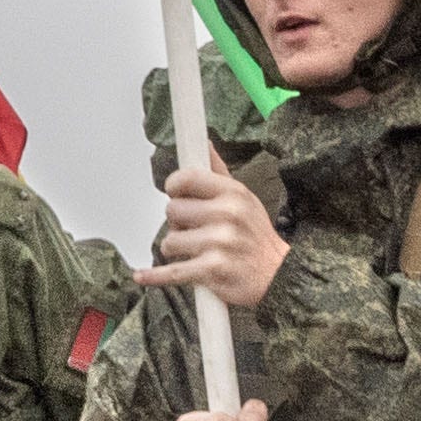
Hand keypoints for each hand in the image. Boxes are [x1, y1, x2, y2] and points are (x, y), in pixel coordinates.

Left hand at [138, 162, 284, 312]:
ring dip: (176, 249)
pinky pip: (172, 271)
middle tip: (193, 230)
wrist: (279, 275)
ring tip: (195, 251)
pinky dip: (155, 276)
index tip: (176, 194)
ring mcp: (219, 243)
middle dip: (177, 222)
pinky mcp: (212, 270)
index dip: (174, 186)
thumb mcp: (244, 199)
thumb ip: (218, 172)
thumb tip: (204, 144)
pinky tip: (142, 276)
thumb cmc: (256, 237)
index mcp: (233, 193)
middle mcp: (227, 214)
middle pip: (172, 210)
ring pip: (170, 241)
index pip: (187, 178)